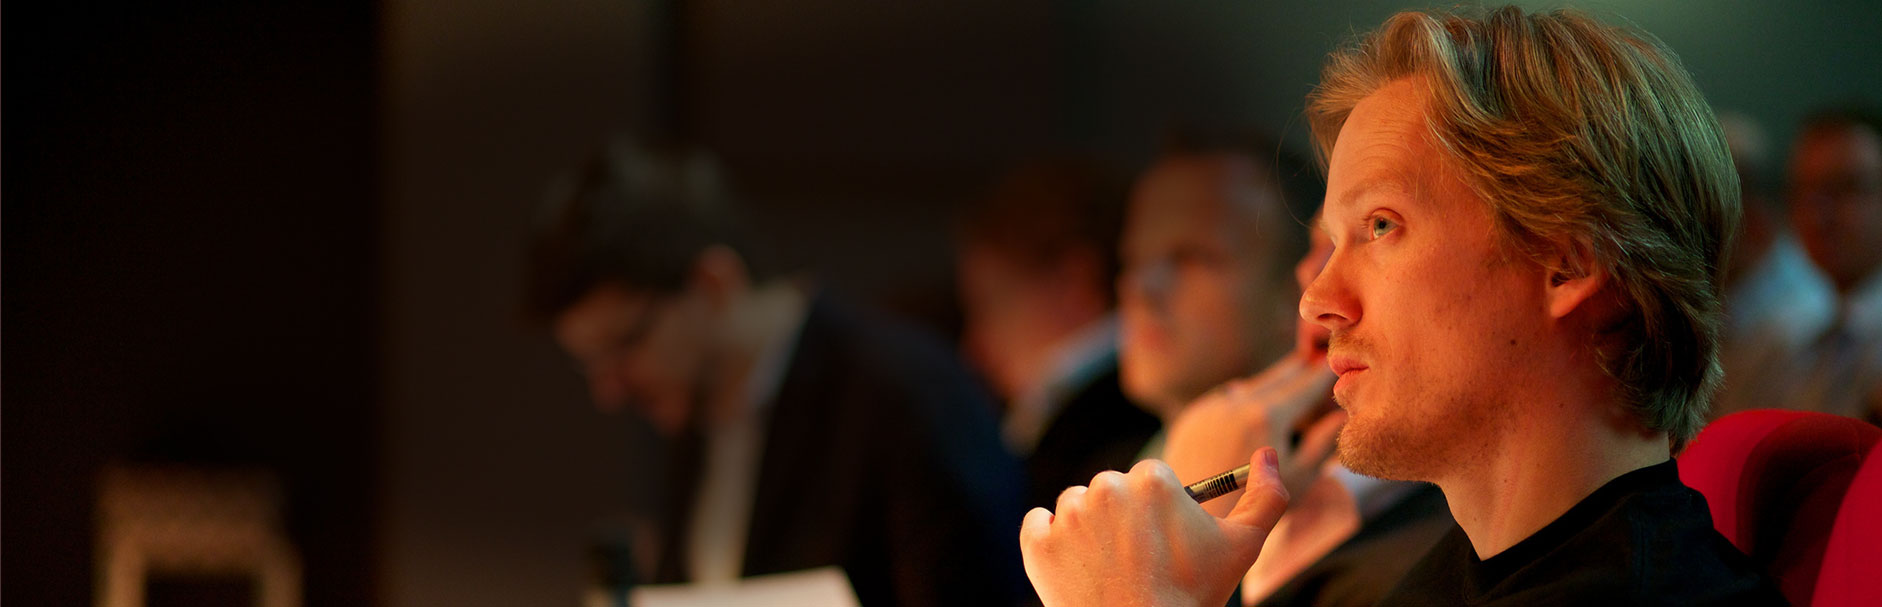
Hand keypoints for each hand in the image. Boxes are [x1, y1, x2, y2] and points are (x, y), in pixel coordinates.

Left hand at [1019, 449, 1289, 606]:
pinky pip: (1037, 524)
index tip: (1161, 541)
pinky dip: (1050, 541)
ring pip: (1076, 505)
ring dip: (1088, 529)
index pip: (1149, 480)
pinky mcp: (1037, 542)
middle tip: (1136, 559)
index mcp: (1152, 480)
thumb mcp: (1244, 548)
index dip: (1157, 513)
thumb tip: (1266, 453)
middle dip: (1122, 518)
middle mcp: (1106, 487)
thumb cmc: (1194, 595)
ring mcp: (1068, 515)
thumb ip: (1267, 497)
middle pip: (1111, 490)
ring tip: (1108, 567)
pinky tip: (1074, 564)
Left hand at [1162, 353, 1342, 516]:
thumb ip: (1323, 443)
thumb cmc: (1254, 507)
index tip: (1334, 362)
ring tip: (1289, 374)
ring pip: (1249, 386)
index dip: (1321, 374)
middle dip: (1297, 368)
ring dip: (1269, 382)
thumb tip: (1340, 415)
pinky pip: (1224, 399)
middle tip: (1314, 356)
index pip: (1304, 386)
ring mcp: (1211, 406)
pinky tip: (1251, 398)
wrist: (1193, 516)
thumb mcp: (1298, 477)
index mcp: (1267, 415)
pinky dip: (1243, 397)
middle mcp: (1237, 402)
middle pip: (1275, 378)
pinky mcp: (1192, 416)